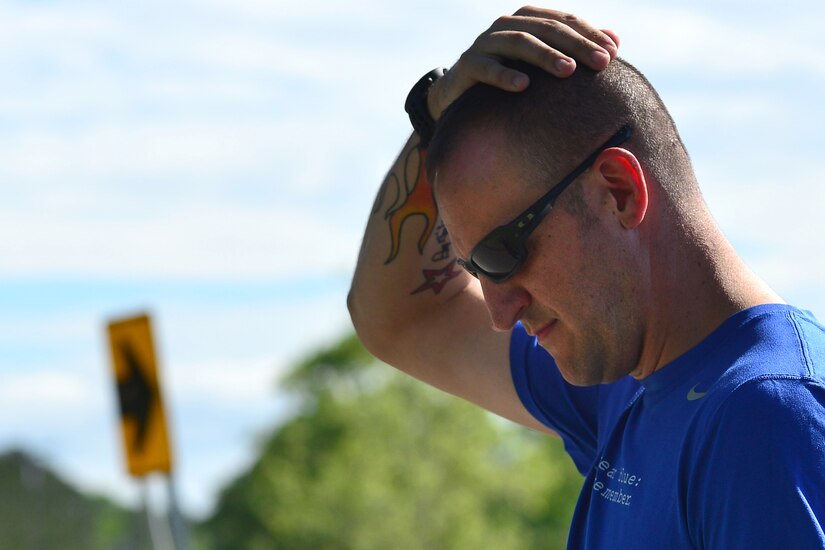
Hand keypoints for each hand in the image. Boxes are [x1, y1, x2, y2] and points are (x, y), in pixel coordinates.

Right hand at [428, 6, 619, 118]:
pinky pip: (486, 68)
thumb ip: (575, 50)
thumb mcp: (542, 63)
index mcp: (527, 20)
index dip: (589, 35)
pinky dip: (505, 75)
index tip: (611, 55)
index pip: (564, 20)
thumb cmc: (509, 77)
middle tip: (599, 64)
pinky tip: (524, 86)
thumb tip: (614, 40)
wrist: (461, 94)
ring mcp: (485, 43)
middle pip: (546, 29)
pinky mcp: (467, 65)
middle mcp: (506, 25)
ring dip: (545, 56)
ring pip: (519, 42)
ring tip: (568, 72)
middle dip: (576, 45)